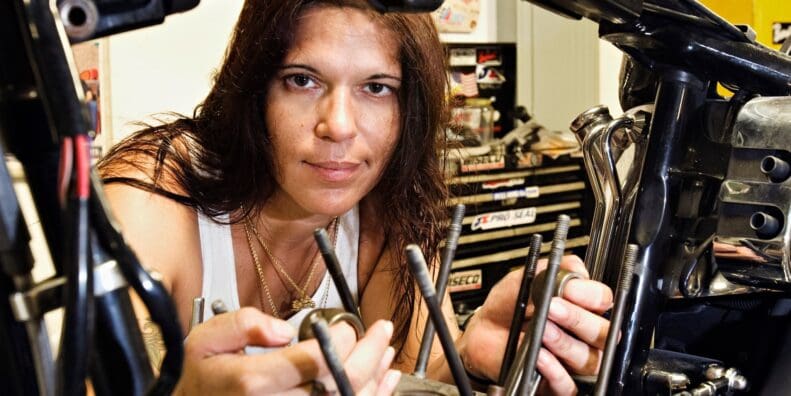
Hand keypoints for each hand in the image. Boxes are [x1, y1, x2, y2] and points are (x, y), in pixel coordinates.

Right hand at [175, 307, 400, 394]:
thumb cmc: (201, 379)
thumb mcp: (205, 341)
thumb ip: (243, 325)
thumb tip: (284, 329)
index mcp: (252, 382)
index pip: (314, 360)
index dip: (340, 340)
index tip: (346, 325)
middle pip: (339, 383)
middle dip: (369, 354)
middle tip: (382, 330)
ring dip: (375, 377)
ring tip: (386, 352)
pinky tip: (383, 382)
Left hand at [459, 255, 612, 394]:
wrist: (484, 330)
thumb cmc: (509, 305)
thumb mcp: (526, 277)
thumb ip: (554, 270)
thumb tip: (576, 272)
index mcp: (581, 305)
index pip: (603, 301)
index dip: (591, 296)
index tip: (569, 288)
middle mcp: (583, 334)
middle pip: (602, 333)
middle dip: (577, 318)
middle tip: (552, 308)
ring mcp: (572, 359)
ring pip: (588, 359)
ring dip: (564, 342)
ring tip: (542, 330)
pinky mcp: (556, 381)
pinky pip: (568, 385)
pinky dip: (556, 371)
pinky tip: (540, 356)